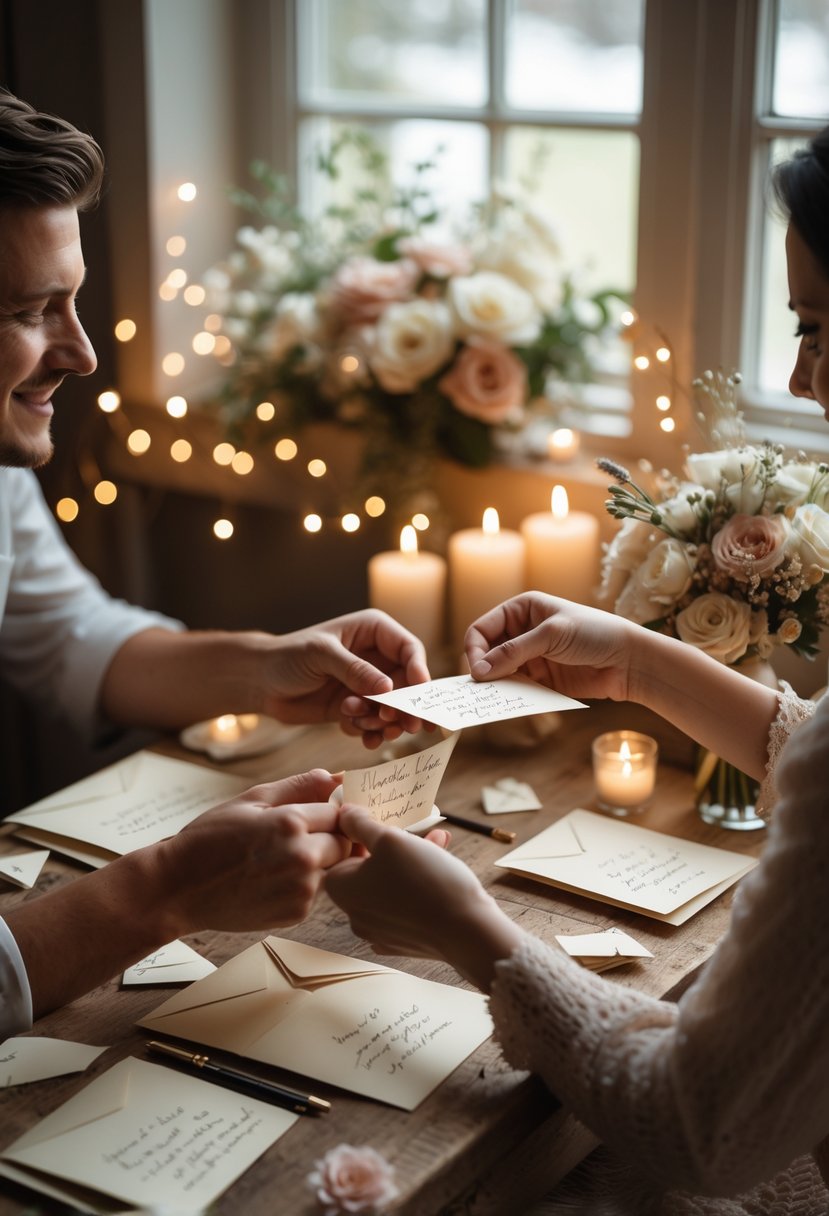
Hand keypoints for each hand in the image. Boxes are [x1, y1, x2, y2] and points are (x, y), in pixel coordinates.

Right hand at [157, 769, 350, 933]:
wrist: (178, 889)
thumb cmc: (210, 838)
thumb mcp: (251, 800)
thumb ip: (300, 786)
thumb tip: (338, 776)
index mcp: (291, 823)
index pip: (339, 812)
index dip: (330, 812)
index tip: (317, 814)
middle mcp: (302, 858)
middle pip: (344, 843)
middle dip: (329, 838)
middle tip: (298, 838)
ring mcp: (301, 890)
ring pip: (333, 869)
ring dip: (319, 863)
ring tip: (280, 859)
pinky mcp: (296, 914)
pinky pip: (317, 892)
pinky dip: (304, 885)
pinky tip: (274, 880)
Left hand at [260, 610, 431, 747]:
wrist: (259, 682)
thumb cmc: (287, 656)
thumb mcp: (320, 655)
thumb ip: (354, 670)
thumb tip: (388, 688)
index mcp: (373, 632)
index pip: (409, 649)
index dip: (419, 671)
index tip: (420, 693)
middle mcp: (376, 658)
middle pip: (408, 684)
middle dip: (405, 705)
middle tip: (400, 723)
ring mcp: (367, 685)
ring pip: (393, 708)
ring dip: (383, 721)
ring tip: (360, 722)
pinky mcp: (357, 708)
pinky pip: (375, 724)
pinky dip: (370, 732)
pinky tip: (359, 736)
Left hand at [325, 807, 522, 990]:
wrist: (466, 930)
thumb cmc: (425, 880)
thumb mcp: (390, 839)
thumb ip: (361, 824)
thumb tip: (343, 814)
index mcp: (341, 890)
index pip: (339, 854)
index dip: (361, 835)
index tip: (383, 824)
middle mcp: (354, 915)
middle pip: (367, 869)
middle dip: (393, 846)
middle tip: (417, 831)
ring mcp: (379, 932)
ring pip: (389, 885)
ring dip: (410, 861)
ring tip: (438, 842)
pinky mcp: (403, 941)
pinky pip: (405, 905)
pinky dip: (418, 887)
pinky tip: (441, 871)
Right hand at [465, 592, 638, 702]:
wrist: (629, 661)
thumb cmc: (594, 633)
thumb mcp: (551, 635)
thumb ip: (514, 651)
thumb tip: (479, 671)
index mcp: (521, 609)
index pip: (482, 629)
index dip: (474, 649)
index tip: (477, 672)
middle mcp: (522, 632)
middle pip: (486, 652)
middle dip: (483, 669)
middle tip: (483, 689)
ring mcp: (531, 657)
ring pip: (499, 672)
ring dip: (496, 685)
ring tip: (494, 698)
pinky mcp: (541, 679)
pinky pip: (517, 688)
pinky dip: (511, 696)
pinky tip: (512, 703)